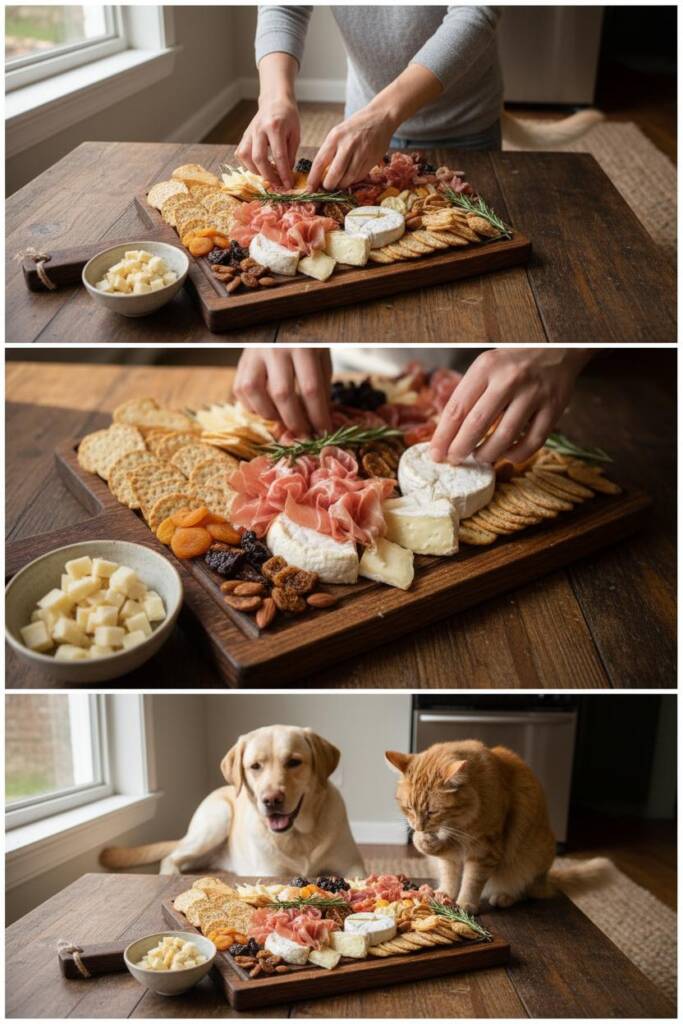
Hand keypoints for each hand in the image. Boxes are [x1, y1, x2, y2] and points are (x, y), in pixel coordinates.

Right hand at [234, 348, 332, 437]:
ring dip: (271, 415)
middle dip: (295, 421)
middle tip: (304, 434)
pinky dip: (254, 407)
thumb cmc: (305, 344)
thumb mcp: (321, 359)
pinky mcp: (241, 362)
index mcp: (302, 346)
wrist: (282, 323)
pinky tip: (268, 409)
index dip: (318, 415)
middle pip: (283, 394)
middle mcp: (275, 349)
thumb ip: (321, 387)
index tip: (324, 431)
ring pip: (256, 393)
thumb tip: (320, 421)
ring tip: (284, 420)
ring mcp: (254, 354)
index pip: (311, 388)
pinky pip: (241, 391)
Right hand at [236, 98, 299, 187]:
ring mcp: (249, 132)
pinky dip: (247, 164)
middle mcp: (259, 129)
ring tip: (267, 175)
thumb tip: (285, 174)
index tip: (288, 185)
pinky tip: (258, 167)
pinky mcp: (244, 136)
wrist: (274, 100)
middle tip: (277, 184)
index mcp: (275, 127)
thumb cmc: (288, 118)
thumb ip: (290, 155)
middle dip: (268, 176)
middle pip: (259, 158)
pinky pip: (241, 154)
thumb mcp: (295, 134)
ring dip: (256, 171)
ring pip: (245, 157)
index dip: (284, 173)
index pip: (279, 156)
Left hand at [308, 106, 395, 190]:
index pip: (320, 162)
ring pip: (348, 178)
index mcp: (335, 137)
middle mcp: (348, 145)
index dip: (313, 179)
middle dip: (329, 185)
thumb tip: (321, 175)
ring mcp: (362, 153)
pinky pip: (360, 176)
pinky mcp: (372, 159)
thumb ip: (330, 152)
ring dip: (342, 184)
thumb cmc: (355, 127)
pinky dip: (353, 180)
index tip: (310, 189)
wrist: (381, 117)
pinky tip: (351, 176)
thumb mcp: (338, 133)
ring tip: (339, 182)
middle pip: (335, 174)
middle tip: (327, 187)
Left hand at [430, 349, 591, 465]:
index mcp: (486, 367)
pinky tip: (507, 454)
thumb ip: (468, 395)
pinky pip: (533, 442)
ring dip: (487, 454)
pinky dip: (517, 454)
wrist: (557, 349)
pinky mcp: (554, 408)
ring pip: (505, 437)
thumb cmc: (513, 363)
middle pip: (477, 424)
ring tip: (480, 457)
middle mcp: (509, 379)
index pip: (457, 408)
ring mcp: (534, 394)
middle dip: (460, 448)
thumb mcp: (486, 367)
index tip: (436, 453)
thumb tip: (445, 434)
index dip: (443, 436)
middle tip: (454, 460)